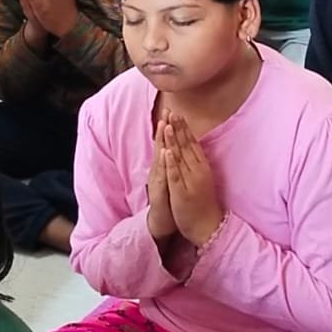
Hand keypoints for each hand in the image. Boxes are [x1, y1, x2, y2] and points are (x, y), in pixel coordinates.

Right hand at [147, 115, 177, 240]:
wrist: (162, 221)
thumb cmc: (168, 199)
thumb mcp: (170, 178)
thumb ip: (170, 163)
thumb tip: (172, 149)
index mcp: (164, 166)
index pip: (166, 143)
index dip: (168, 127)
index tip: (171, 110)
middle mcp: (159, 170)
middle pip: (161, 145)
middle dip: (164, 128)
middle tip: (166, 110)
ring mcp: (158, 180)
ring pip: (160, 157)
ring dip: (161, 141)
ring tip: (163, 124)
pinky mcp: (160, 191)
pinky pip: (162, 175)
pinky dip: (163, 164)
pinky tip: (164, 153)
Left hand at [163, 115, 223, 246]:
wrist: (208, 226)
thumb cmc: (204, 202)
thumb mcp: (202, 179)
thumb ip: (196, 165)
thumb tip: (191, 149)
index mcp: (201, 167)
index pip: (192, 143)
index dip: (184, 128)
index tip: (178, 113)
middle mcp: (197, 171)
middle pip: (187, 146)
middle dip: (179, 128)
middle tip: (173, 111)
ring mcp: (190, 181)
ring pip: (180, 157)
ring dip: (175, 140)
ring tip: (169, 124)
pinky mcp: (182, 192)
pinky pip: (175, 175)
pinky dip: (171, 163)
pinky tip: (167, 151)